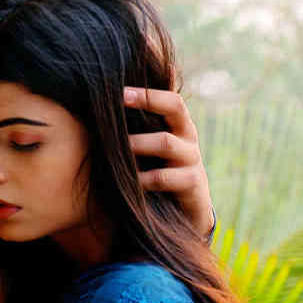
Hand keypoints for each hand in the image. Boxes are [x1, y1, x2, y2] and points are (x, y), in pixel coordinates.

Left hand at [124, 87, 215, 236]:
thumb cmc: (162, 172)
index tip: (120, 90)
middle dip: (148, 99)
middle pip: (175, 107)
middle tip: (119, 99)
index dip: (147, 92)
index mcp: (179, 124)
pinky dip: (142, 178)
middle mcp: (188, 137)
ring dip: (138, 142)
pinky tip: (127, 179)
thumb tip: (111, 105)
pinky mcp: (191, 183)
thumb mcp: (154, 148)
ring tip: (117, 145)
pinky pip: (163, 177)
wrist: (187, 212)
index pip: (170, 98)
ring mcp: (192, 159)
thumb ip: (142, 128)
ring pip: (165, 143)